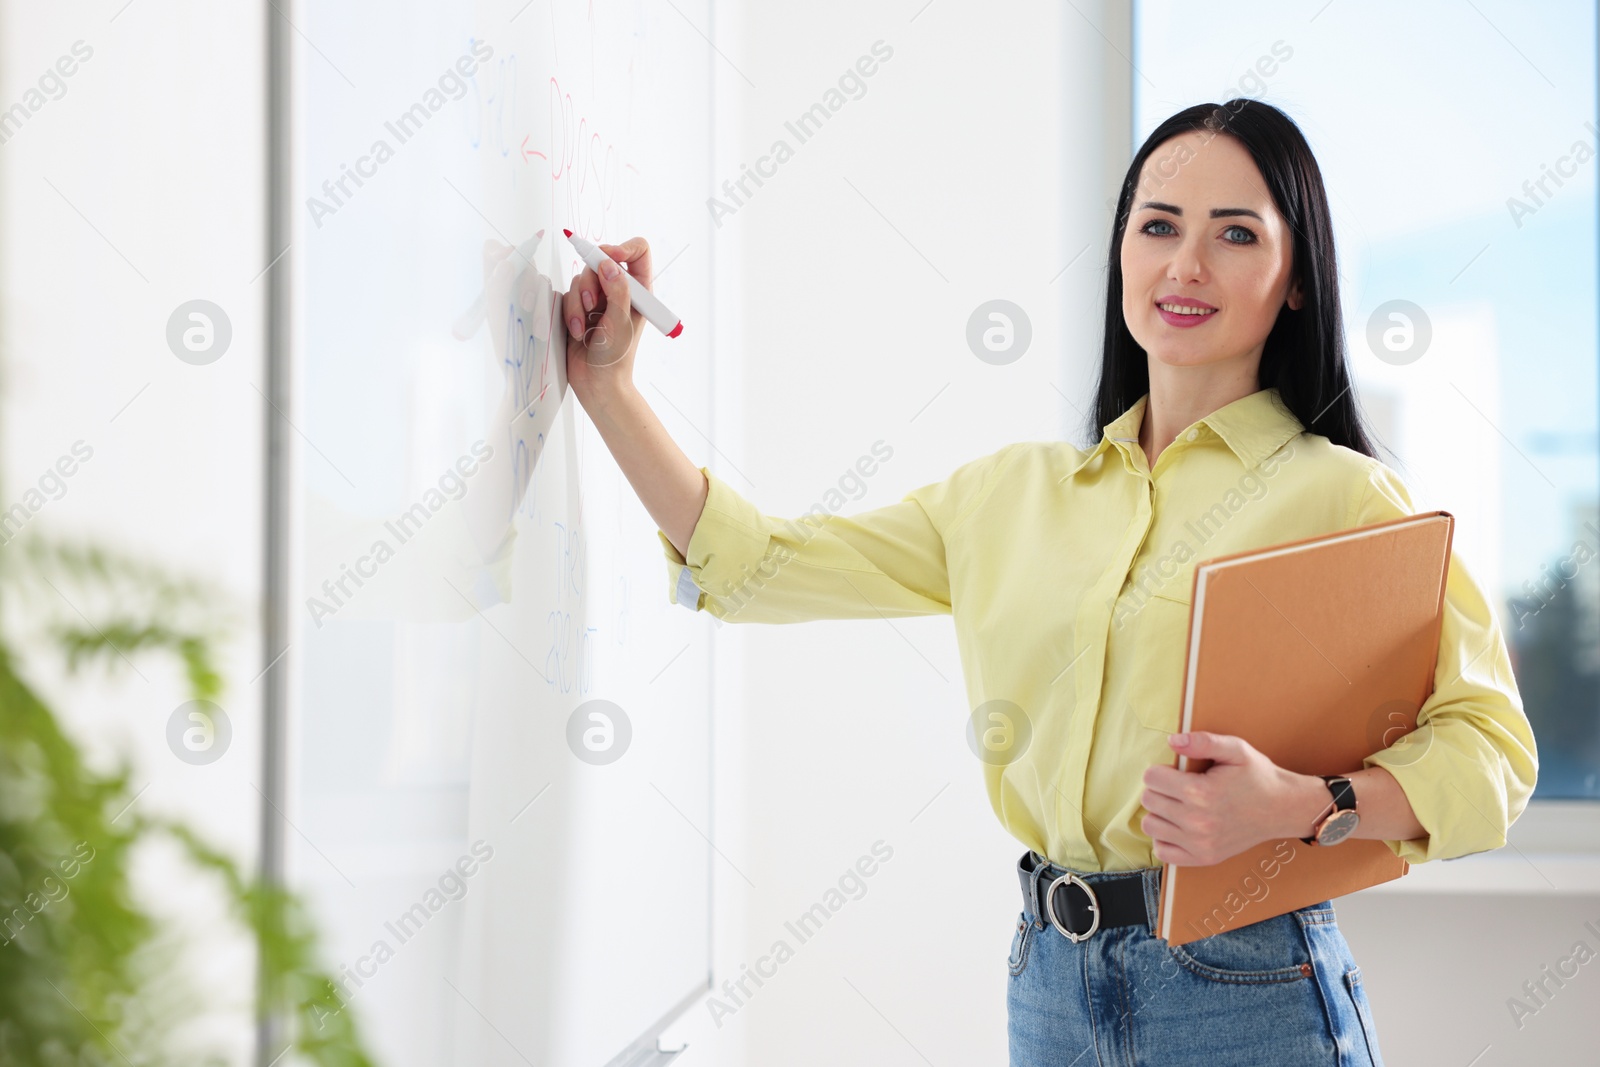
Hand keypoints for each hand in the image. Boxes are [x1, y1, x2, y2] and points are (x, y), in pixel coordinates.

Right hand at [562, 235, 652, 402]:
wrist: (597, 384)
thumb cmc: (616, 359)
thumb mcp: (621, 324)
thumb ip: (617, 291)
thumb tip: (609, 264)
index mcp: (639, 291)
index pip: (637, 252)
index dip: (622, 248)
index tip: (607, 258)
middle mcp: (618, 290)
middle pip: (600, 261)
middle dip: (591, 283)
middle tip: (592, 305)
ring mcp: (598, 299)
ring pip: (580, 278)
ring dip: (578, 303)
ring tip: (583, 328)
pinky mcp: (578, 308)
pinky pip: (567, 294)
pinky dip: (569, 312)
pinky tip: (576, 332)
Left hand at [1139, 731, 1309, 865]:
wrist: (1283, 808)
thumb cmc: (1258, 777)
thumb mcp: (1236, 749)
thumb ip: (1203, 741)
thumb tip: (1172, 741)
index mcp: (1201, 793)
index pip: (1151, 778)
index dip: (1161, 770)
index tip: (1177, 772)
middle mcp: (1197, 822)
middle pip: (1149, 800)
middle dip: (1160, 789)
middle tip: (1181, 787)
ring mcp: (1200, 844)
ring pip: (1150, 825)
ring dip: (1160, 812)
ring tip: (1179, 805)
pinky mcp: (1204, 858)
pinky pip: (1163, 851)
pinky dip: (1165, 838)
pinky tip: (1179, 826)